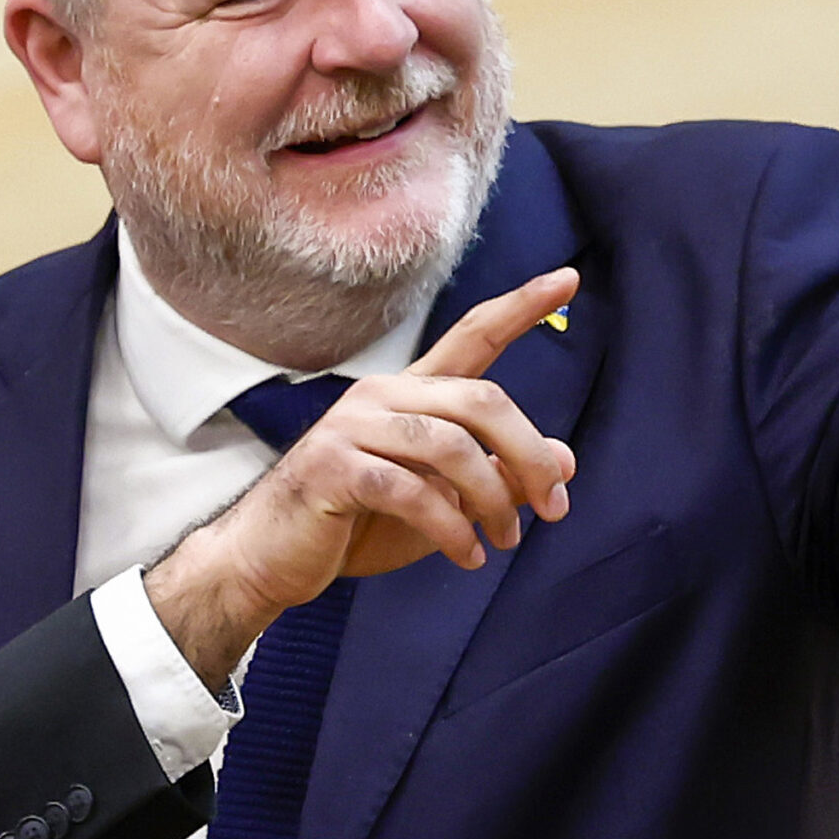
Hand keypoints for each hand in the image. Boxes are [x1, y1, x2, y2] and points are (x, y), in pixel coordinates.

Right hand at [146, 269, 580, 683]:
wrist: (270, 560)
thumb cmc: (355, 526)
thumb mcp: (443, 504)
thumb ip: (497, 479)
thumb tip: (565, 461)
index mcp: (409, 393)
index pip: (473, 337)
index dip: (521, 307)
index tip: (569, 277)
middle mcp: (381, 396)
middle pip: (481, 402)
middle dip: (528, 454)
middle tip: (554, 507)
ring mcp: (353, 428)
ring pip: (451, 447)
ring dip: (492, 500)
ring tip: (503, 541)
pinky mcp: (334, 468)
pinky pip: (411, 492)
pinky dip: (451, 528)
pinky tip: (466, 556)